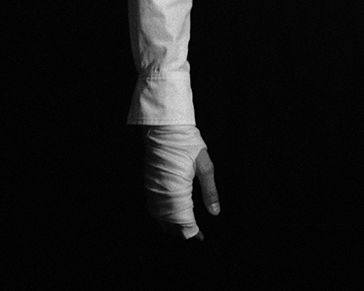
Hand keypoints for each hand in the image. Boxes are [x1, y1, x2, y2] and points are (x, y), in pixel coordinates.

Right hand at [144, 126, 220, 240]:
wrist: (164, 126)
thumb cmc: (186, 142)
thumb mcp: (204, 165)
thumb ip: (210, 191)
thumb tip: (215, 212)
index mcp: (176, 190)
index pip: (183, 222)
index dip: (192, 232)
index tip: (201, 236)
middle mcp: (161, 193)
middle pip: (170, 224)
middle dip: (183, 231)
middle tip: (195, 234)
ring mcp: (152, 189)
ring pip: (160, 218)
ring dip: (172, 225)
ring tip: (185, 227)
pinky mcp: (148, 183)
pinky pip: (153, 207)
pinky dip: (162, 215)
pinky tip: (171, 214)